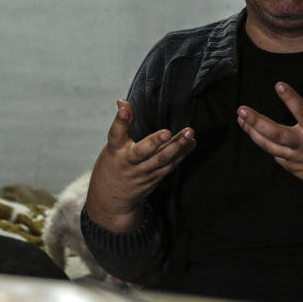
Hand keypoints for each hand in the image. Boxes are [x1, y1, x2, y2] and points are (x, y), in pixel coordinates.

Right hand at [85, 100, 195, 232]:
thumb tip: (122, 102)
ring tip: (189, 133)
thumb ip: (122, 125)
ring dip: (177, 146)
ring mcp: (143, 173)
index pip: (116, 134)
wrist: (111, 199)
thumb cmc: (114, 165)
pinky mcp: (155, 178)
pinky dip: (181, 154)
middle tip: (167, 131)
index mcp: (115, 151)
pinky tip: (191, 143)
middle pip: (142, 152)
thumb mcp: (113, 146)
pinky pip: (170, 165)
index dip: (120, 121)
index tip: (123, 108)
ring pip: (161, 159)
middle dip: (155, 141)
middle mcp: (129, 163)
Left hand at [236, 77, 302, 215]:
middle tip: (241, 109)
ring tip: (240, 118)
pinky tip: (255, 133)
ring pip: (268, 146)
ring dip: (252, 132)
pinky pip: (274, 154)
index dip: (291, 98)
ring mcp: (296, 159)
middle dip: (256, 121)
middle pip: (275, 134)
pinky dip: (264, 143)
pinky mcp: (291, 168)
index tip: (278, 84)